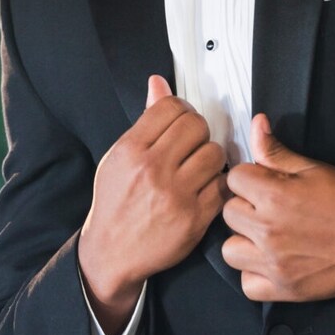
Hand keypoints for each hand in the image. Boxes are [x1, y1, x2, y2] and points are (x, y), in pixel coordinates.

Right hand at [79, 75, 229, 329]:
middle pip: (196, 126)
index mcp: (131, 150)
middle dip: (197, 131)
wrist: (113, 251)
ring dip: (210, 157)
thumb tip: (159, 84)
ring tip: (198, 167)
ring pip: (213, 153)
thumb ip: (144, 121)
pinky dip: (216, 184)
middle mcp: (153, 169)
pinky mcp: (195, 217)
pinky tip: (203, 187)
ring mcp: (176, 194)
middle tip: (191, 144)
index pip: (170, 107)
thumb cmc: (115, 202)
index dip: (180, 110)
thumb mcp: (118, 157)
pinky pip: (221, 185)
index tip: (180, 121)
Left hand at [221, 113, 334, 302]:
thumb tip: (256, 123)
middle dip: (247, 208)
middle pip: (229, 213)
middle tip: (272, 210)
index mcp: (274, 196)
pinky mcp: (285, 290)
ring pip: (230, 250)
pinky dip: (255, 275)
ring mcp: (275, 264)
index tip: (266, 185)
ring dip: (245, 242)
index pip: (234, 179)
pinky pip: (247, 285)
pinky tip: (272, 262)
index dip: (250, 179)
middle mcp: (269, 231)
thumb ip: (275, 151)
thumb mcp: (312, 169)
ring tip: (268, 237)